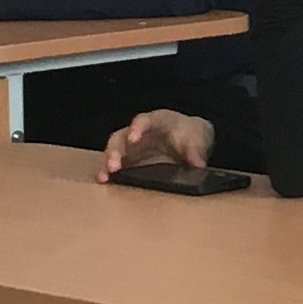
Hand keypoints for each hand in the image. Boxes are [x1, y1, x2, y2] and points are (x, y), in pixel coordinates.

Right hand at [100, 110, 217, 181]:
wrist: (190, 141)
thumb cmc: (191, 136)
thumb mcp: (197, 140)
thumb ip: (196, 151)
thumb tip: (198, 166)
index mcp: (156, 121)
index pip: (144, 120)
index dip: (137, 128)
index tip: (133, 138)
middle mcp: (138, 132)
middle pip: (121, 137)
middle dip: (115, 150)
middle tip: (113, 165)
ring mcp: (131, 146)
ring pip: (114, 151)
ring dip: (108, 163)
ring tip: (104, 177)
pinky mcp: (129, 160)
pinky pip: (116, 165)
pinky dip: (109, 173)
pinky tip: (104, 182)